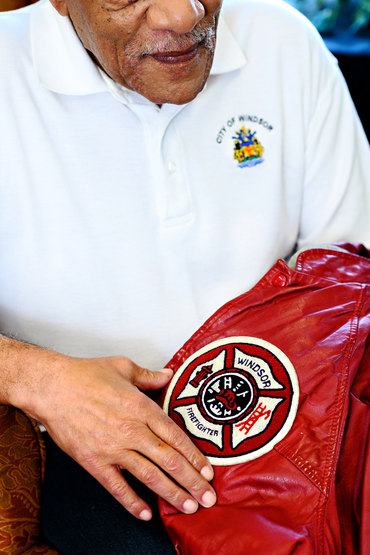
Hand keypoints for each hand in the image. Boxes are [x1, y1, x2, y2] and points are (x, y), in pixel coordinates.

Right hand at [21, 353, 215, 519]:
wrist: (51, 387)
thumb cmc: (85, 375)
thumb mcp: (123, 367)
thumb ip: (149, 376)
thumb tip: (168, 374)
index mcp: (141, 407)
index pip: (176, 437)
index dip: (195, 457)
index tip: (208, 471)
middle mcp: (131, 430)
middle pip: (169, 460)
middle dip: (192, 481)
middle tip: (207, 496)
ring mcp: (113, 448)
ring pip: (149, 476)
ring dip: (172, 493)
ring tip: (188, 506)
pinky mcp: (94, 461)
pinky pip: (117, 487)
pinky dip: (132, 502)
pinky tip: (146, 513)